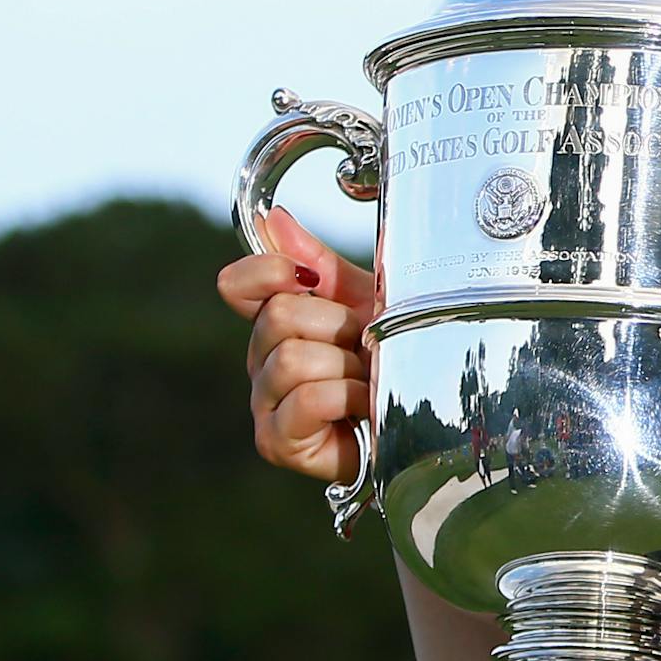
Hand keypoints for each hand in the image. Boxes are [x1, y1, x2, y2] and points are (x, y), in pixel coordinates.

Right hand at [214, 206, 376, 485]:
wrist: (424, 416)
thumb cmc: (392, 362)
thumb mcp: (365, 302)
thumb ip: (321, 264)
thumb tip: (275, 219)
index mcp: (276, 324)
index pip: (236, 285)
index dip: (268, 271)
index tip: (310, 279)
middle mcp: (262, 362)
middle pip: (278, 316)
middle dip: (337, 327)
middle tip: (365, 348)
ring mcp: (265, 404)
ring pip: (293, 359)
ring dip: (348, 368)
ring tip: (369, 381)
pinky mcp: (278, 441)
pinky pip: (309, 398)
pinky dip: (349, 398)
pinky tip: (367, 406)